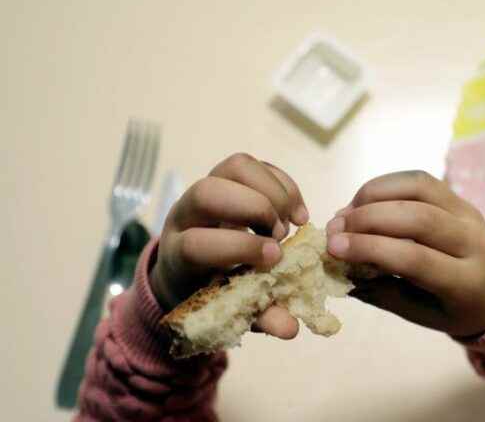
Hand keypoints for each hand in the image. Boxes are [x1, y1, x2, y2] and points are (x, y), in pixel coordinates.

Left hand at [150, 153, 308, 338]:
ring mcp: (205, 189)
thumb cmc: (212, 292)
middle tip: (281, 235)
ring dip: (273, 191)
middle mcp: (184, 215)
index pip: (196, 243)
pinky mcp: (227, 176)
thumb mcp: (232, 311)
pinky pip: (255, 164)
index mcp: (178, 256)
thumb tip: (290, 328)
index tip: (274, 259)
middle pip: (208, 192)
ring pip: (233, 166)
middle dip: (254, 209)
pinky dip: (284, 184)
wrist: (191, 269)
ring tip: (292, 221)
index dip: (238, 248)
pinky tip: (298, 212)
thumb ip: (260, 317)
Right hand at [325, 171, 484, 336]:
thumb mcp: (419, 314)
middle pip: (418, 218)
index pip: (415, 259)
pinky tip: (363, 202)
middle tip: (332, 230)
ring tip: (346, 213)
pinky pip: (420, 181)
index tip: (333, 248)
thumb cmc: (451, 308)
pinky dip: (386, 186)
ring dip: (374, 195)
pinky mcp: (458, 197)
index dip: (370, 249)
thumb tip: (336, 267)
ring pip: (419, 188)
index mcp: (466, 282)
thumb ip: (380, 292)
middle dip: (367, 219)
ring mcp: (468, 213)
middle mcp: (473, 242)